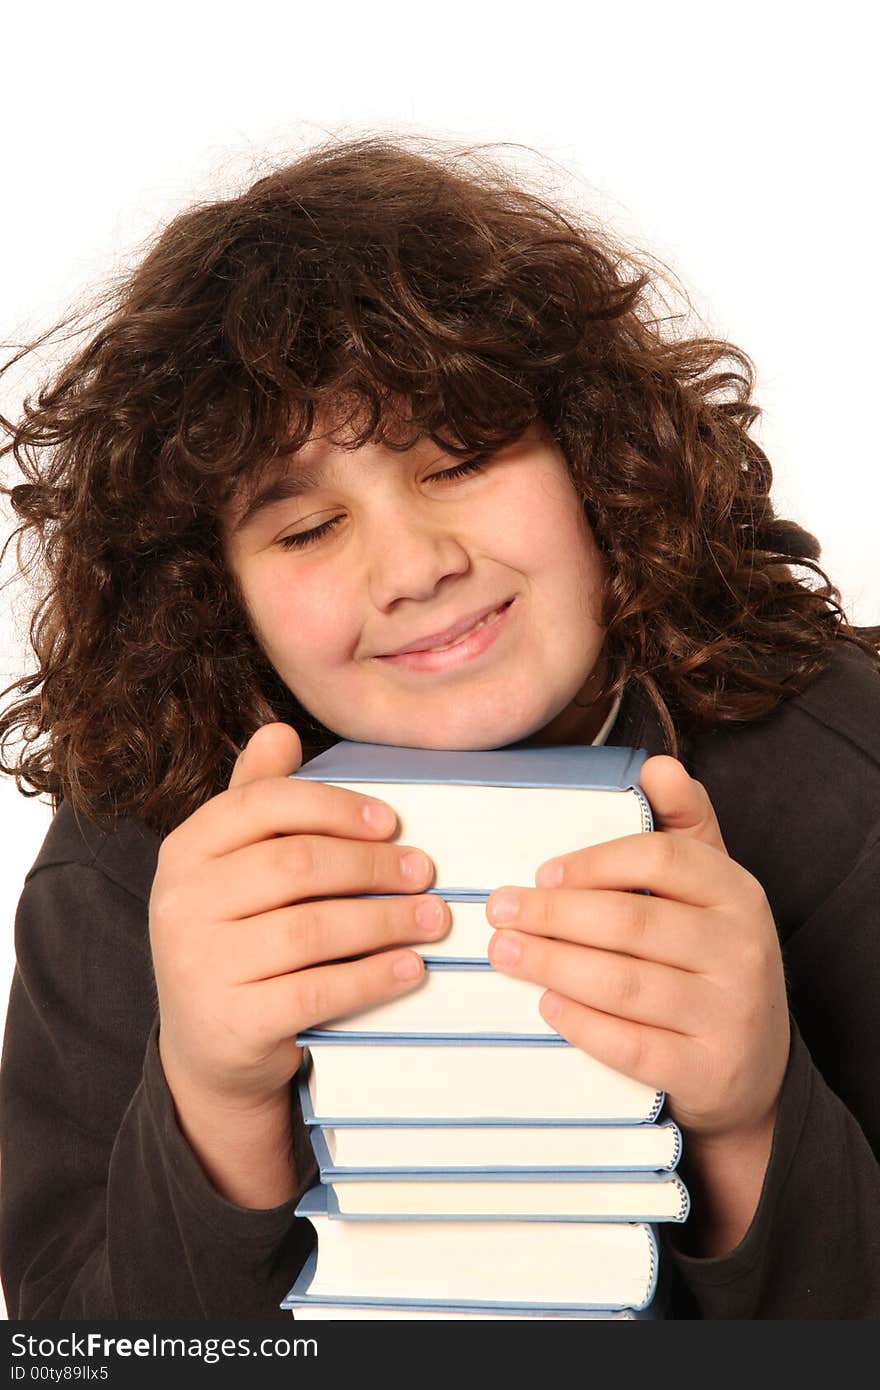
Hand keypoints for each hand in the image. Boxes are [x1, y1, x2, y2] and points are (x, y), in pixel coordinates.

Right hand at [149, 722, 444, 1115]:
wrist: (208, 1050)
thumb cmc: (237, 939)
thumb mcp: (233, 868)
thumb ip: (257, 802)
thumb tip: (280, 730)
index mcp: (185, 850)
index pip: (263, 805)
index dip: (334, 807)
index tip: (391, 822)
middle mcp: (182, 903)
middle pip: (296, 866)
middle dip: (373, 866)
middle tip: (426, 872)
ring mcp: (201, 965)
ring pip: (313, 929)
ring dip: (386, 920)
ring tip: (433, 918)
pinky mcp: (232, 1022)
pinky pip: (318, 989)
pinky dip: (373, 976)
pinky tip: (412, 967)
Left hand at [485, 755, 789, 1142]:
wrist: (755, 1071)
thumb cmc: (711, 962)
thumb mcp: (711, 890)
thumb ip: (684, 825)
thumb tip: (658, 765)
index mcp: (737, 893)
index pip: (660, 858)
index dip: (593, 862)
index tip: (540, 872)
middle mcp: (742, 949)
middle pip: (631, 920)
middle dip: (552, 914)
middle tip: (499, 912)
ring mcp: (728, 1013)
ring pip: (624, 982)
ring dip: (552, 964)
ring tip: (504, 953)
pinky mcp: (707, 1070)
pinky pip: (630, 1043)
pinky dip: (581, 1022)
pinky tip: (546, 1004)